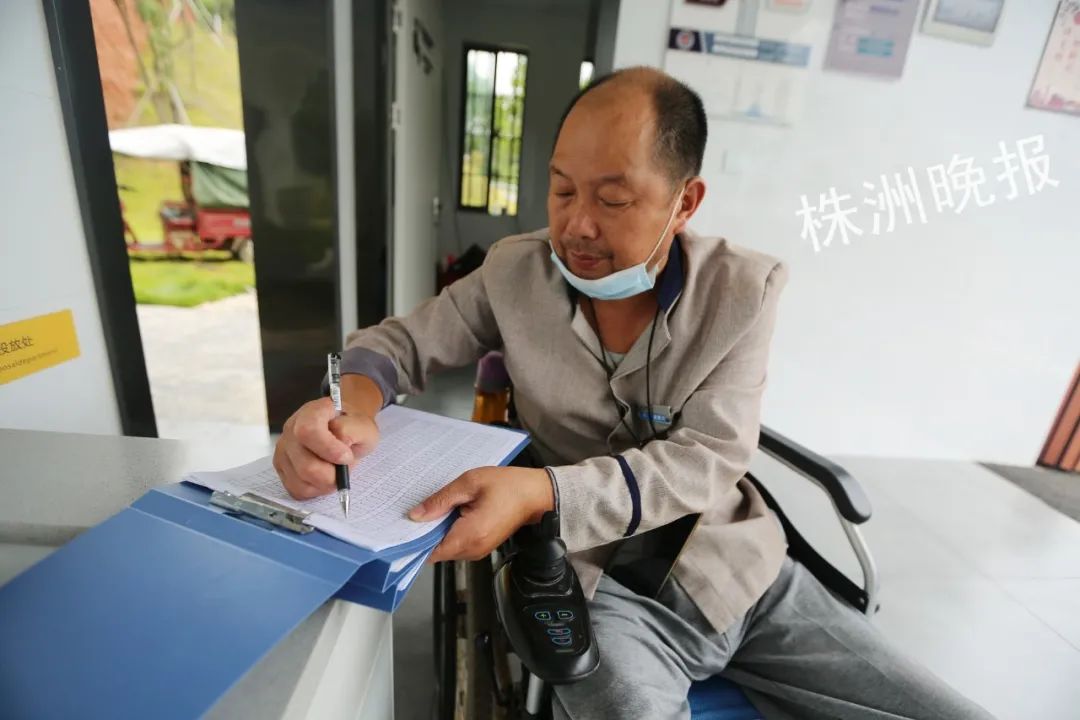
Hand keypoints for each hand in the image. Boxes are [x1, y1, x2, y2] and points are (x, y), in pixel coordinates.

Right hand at [274, 397, 379, 499]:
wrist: (344, 431)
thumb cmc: (352, 429)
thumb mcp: (363, 426)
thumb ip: (352, 431)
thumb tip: (340, 444)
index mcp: (312, 411)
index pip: (308, 431)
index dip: (329, 450)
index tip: (347, 456)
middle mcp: (292, 428)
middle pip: (306, 465)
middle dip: (332, 475)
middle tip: (345, 468)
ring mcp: (283, 448)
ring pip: (301, 480)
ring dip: (325, 484)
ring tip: (336, 472)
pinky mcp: (281, 467)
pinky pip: (296, 489)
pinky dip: (315, 490)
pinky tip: (324, 478)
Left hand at [409, 466, 554, 562]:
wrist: (536, 494)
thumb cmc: (508, 485)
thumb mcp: (470, 483)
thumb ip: (441, 501)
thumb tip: (415, 516)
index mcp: (470, 535)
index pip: (431, 552)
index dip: (416, 540)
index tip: (404, 526)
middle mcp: (473, 550)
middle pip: (437, 551)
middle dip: (426, 534)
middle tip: (420, 510)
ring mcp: (479, 551)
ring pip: (447, 549)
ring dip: (439, 532)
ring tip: (437, 509)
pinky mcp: (482, 547)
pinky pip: (458, 545)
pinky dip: (450, 532)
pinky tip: (451, 514)